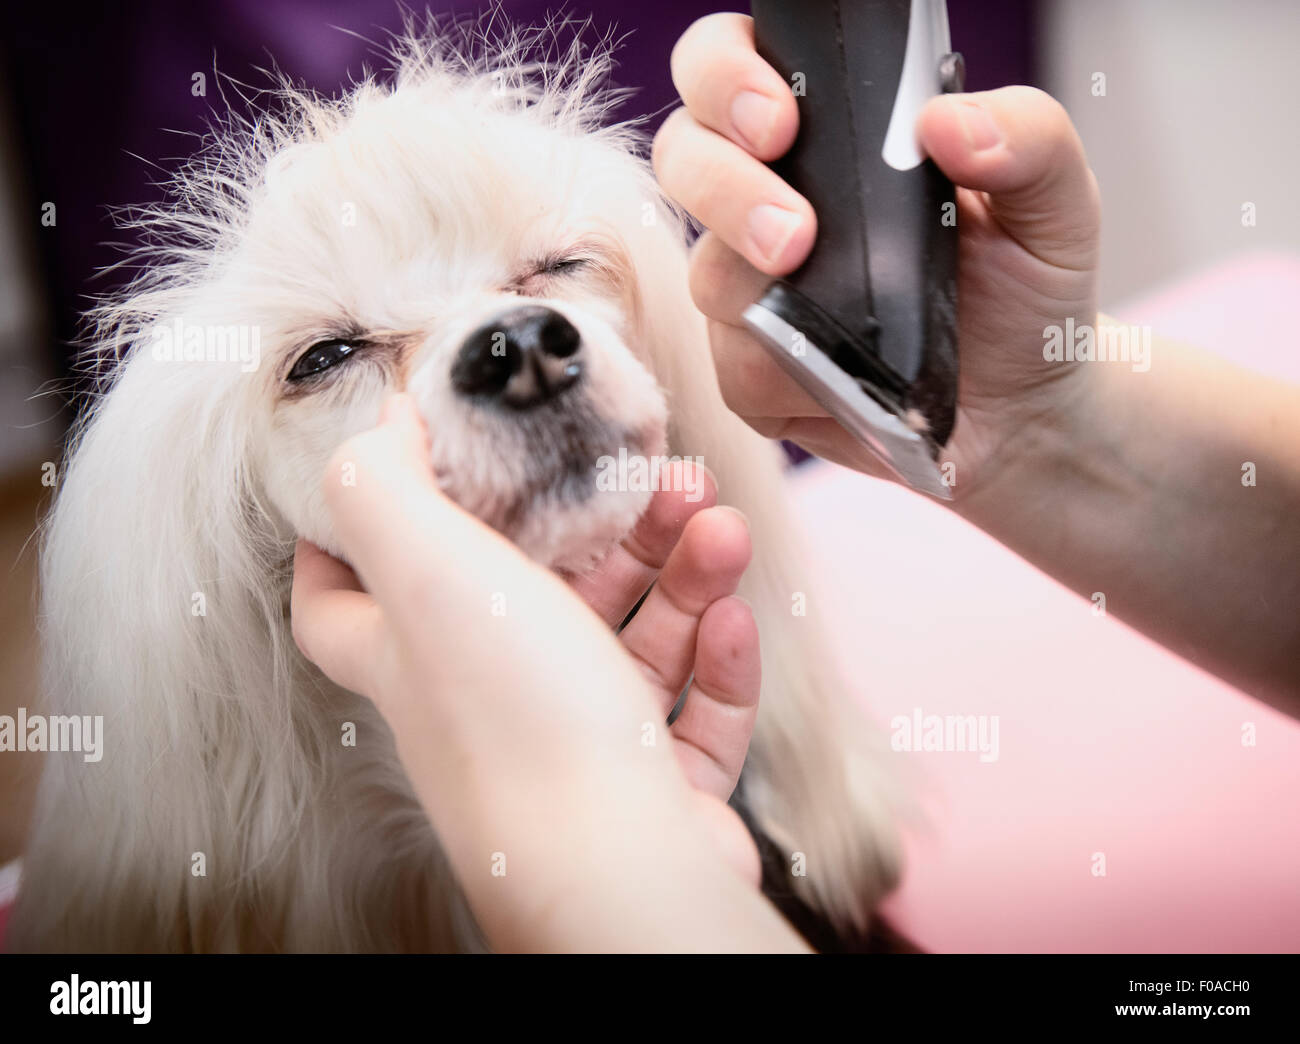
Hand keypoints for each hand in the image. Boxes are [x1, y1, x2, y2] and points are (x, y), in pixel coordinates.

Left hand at [290, 395, 799, 950]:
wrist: (622, 868)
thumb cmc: (523, 727)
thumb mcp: (432, 575)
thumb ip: (383, 490)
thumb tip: (377, 425)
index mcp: (418, 656)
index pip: (343, 602)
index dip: (352, 536)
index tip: (406, 471)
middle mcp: (489, 702)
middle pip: (538, 594)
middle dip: (603, 527)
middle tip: (657, 478)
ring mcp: (578, 746)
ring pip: (630, 639)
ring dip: (681, 574)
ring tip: (720, 528)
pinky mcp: (653, 783)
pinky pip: (689, 706)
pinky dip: (716, 656)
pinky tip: (735, 618)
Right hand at [652, 12, 1100, 498]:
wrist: (1024, 408)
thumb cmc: (1028, 289)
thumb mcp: (1055, 201)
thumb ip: (1026, 138)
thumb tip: (948, 122)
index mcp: (829, 130)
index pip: (728, 65)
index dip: (725, 78)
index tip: (780, 121)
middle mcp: (771, 196)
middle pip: (683, 156)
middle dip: (724, 188)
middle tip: (795, 236)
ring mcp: (752, 286)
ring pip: (706, 273)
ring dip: (756, 293)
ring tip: (834, 321)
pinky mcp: (751, 369)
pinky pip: (733, 369)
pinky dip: (784, 378)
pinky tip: (842, 381)